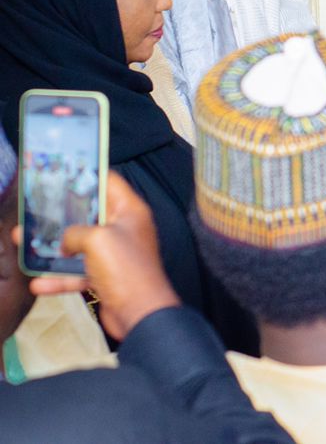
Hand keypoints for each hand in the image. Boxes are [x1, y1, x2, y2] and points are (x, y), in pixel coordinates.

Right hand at [26, 171, 178, 340]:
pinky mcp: (106, 276)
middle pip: (88, 214)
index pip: (108, 182)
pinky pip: (78, 272)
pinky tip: (38, 283)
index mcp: (130, 211)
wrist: (140, 313)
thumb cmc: (127, 270)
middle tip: (35, 210)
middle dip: (60, 214)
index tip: (61, 173)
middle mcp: (123, 229)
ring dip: (53, 247)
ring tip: (23, 242)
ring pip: (78, 245)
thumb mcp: (97, 239)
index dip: (86, 174)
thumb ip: (76, 232)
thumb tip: (65, 241)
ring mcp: (115, 254)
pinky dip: (59, 277)